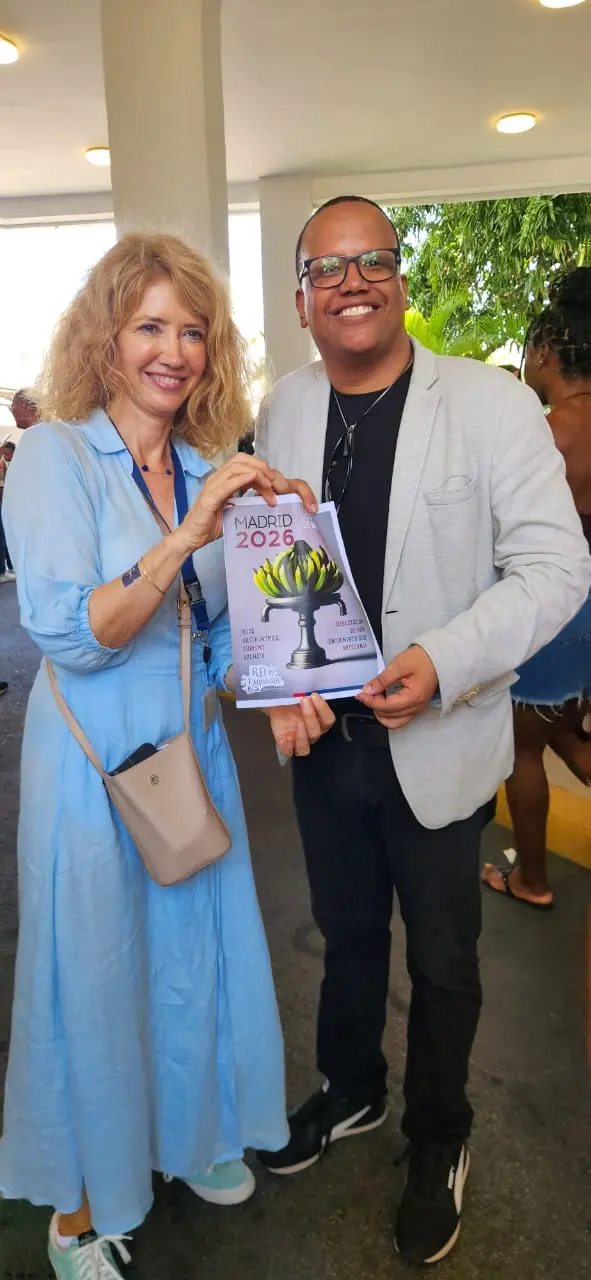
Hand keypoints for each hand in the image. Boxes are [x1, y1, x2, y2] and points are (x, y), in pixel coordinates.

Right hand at [178, 455, 317, 551]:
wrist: (191, 537)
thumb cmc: (210, 525)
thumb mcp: (234, 510)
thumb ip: (247, 501)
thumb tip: (267, 499)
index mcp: (223, 480)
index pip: (243, 463)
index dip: (261, 467)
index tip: (274, 482)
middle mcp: (217, 479)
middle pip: (241, 459)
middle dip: (261, 467)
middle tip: (275, 482)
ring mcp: (212, 487)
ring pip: (236, 468)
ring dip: (256, 474)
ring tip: (269, 486)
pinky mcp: (209, 499)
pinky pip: (226, 484)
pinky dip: (241, 479)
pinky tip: (253, 479)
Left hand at [267, 693, 335, 756]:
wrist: (276, 704)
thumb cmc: (293, 698)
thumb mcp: (300, 693)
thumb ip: (307, 691)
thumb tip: (309, 680)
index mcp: (320, 721)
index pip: (328, 720)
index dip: (323, 709)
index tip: (314, 695)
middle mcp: (312, 733)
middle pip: (317, 732)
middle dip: (311, 715)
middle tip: (303, 700)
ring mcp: (298, 741)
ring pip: (305, 749)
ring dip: (303, 736)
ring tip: (297, 722)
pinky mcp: (285, 746)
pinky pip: (289, 752)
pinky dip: (288, 746)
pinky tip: (286, 737)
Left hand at [356, 645, 438, 729]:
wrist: (440, 656)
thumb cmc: (422, 658)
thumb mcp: (399, 665)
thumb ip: (382, 680)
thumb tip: (367, 690)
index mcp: (413, 697)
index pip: (386, 707)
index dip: (370, 701)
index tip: (360, 694)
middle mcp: (416, 707)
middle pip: (389, 716)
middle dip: (374, 706)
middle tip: (365, 694)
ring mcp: (418, 708)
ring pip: (394, 721)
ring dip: (381, 713)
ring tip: (374, 699)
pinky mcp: (417, 706)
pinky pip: (401, 717)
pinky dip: (389, 713)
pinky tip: (384, 701)